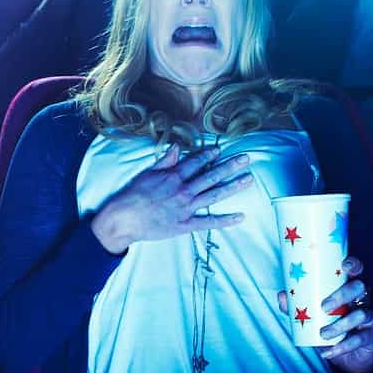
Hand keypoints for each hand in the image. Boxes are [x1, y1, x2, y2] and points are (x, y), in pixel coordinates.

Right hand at [91, 145, 252, 251]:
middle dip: (230, 166)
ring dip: (233, 186)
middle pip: (211, 175)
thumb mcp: (147, 173)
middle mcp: (184, 190)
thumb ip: (165, 161)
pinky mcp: (185, 224)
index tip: (220, 150)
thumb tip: (178, 148)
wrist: (124, 219)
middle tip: (246, 159)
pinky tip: (240, 216)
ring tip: (249, 179)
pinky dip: (225, 220)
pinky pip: (208, 222)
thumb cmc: (132, 195)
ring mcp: (186, 208)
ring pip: (214, 195)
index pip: (196, 162)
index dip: (209, 155)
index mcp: (174, 176)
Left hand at [279, 256, 372, 372]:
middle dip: (342, 296)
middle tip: (323, 307)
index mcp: (348, 286)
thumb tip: (282, 296)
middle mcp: (362, 298)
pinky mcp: (371, 335)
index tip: (343, 266)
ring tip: (323, 334)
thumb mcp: (311, 314)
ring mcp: (369, 315)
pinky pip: (361, 338)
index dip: (353, 264)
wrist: (345, 356)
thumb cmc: (328, 325)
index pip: (356, 269)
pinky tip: (328, 351)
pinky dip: (343, 346)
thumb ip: (296, 305)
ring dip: (340, 325)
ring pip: (362, 314)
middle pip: (360, 288)